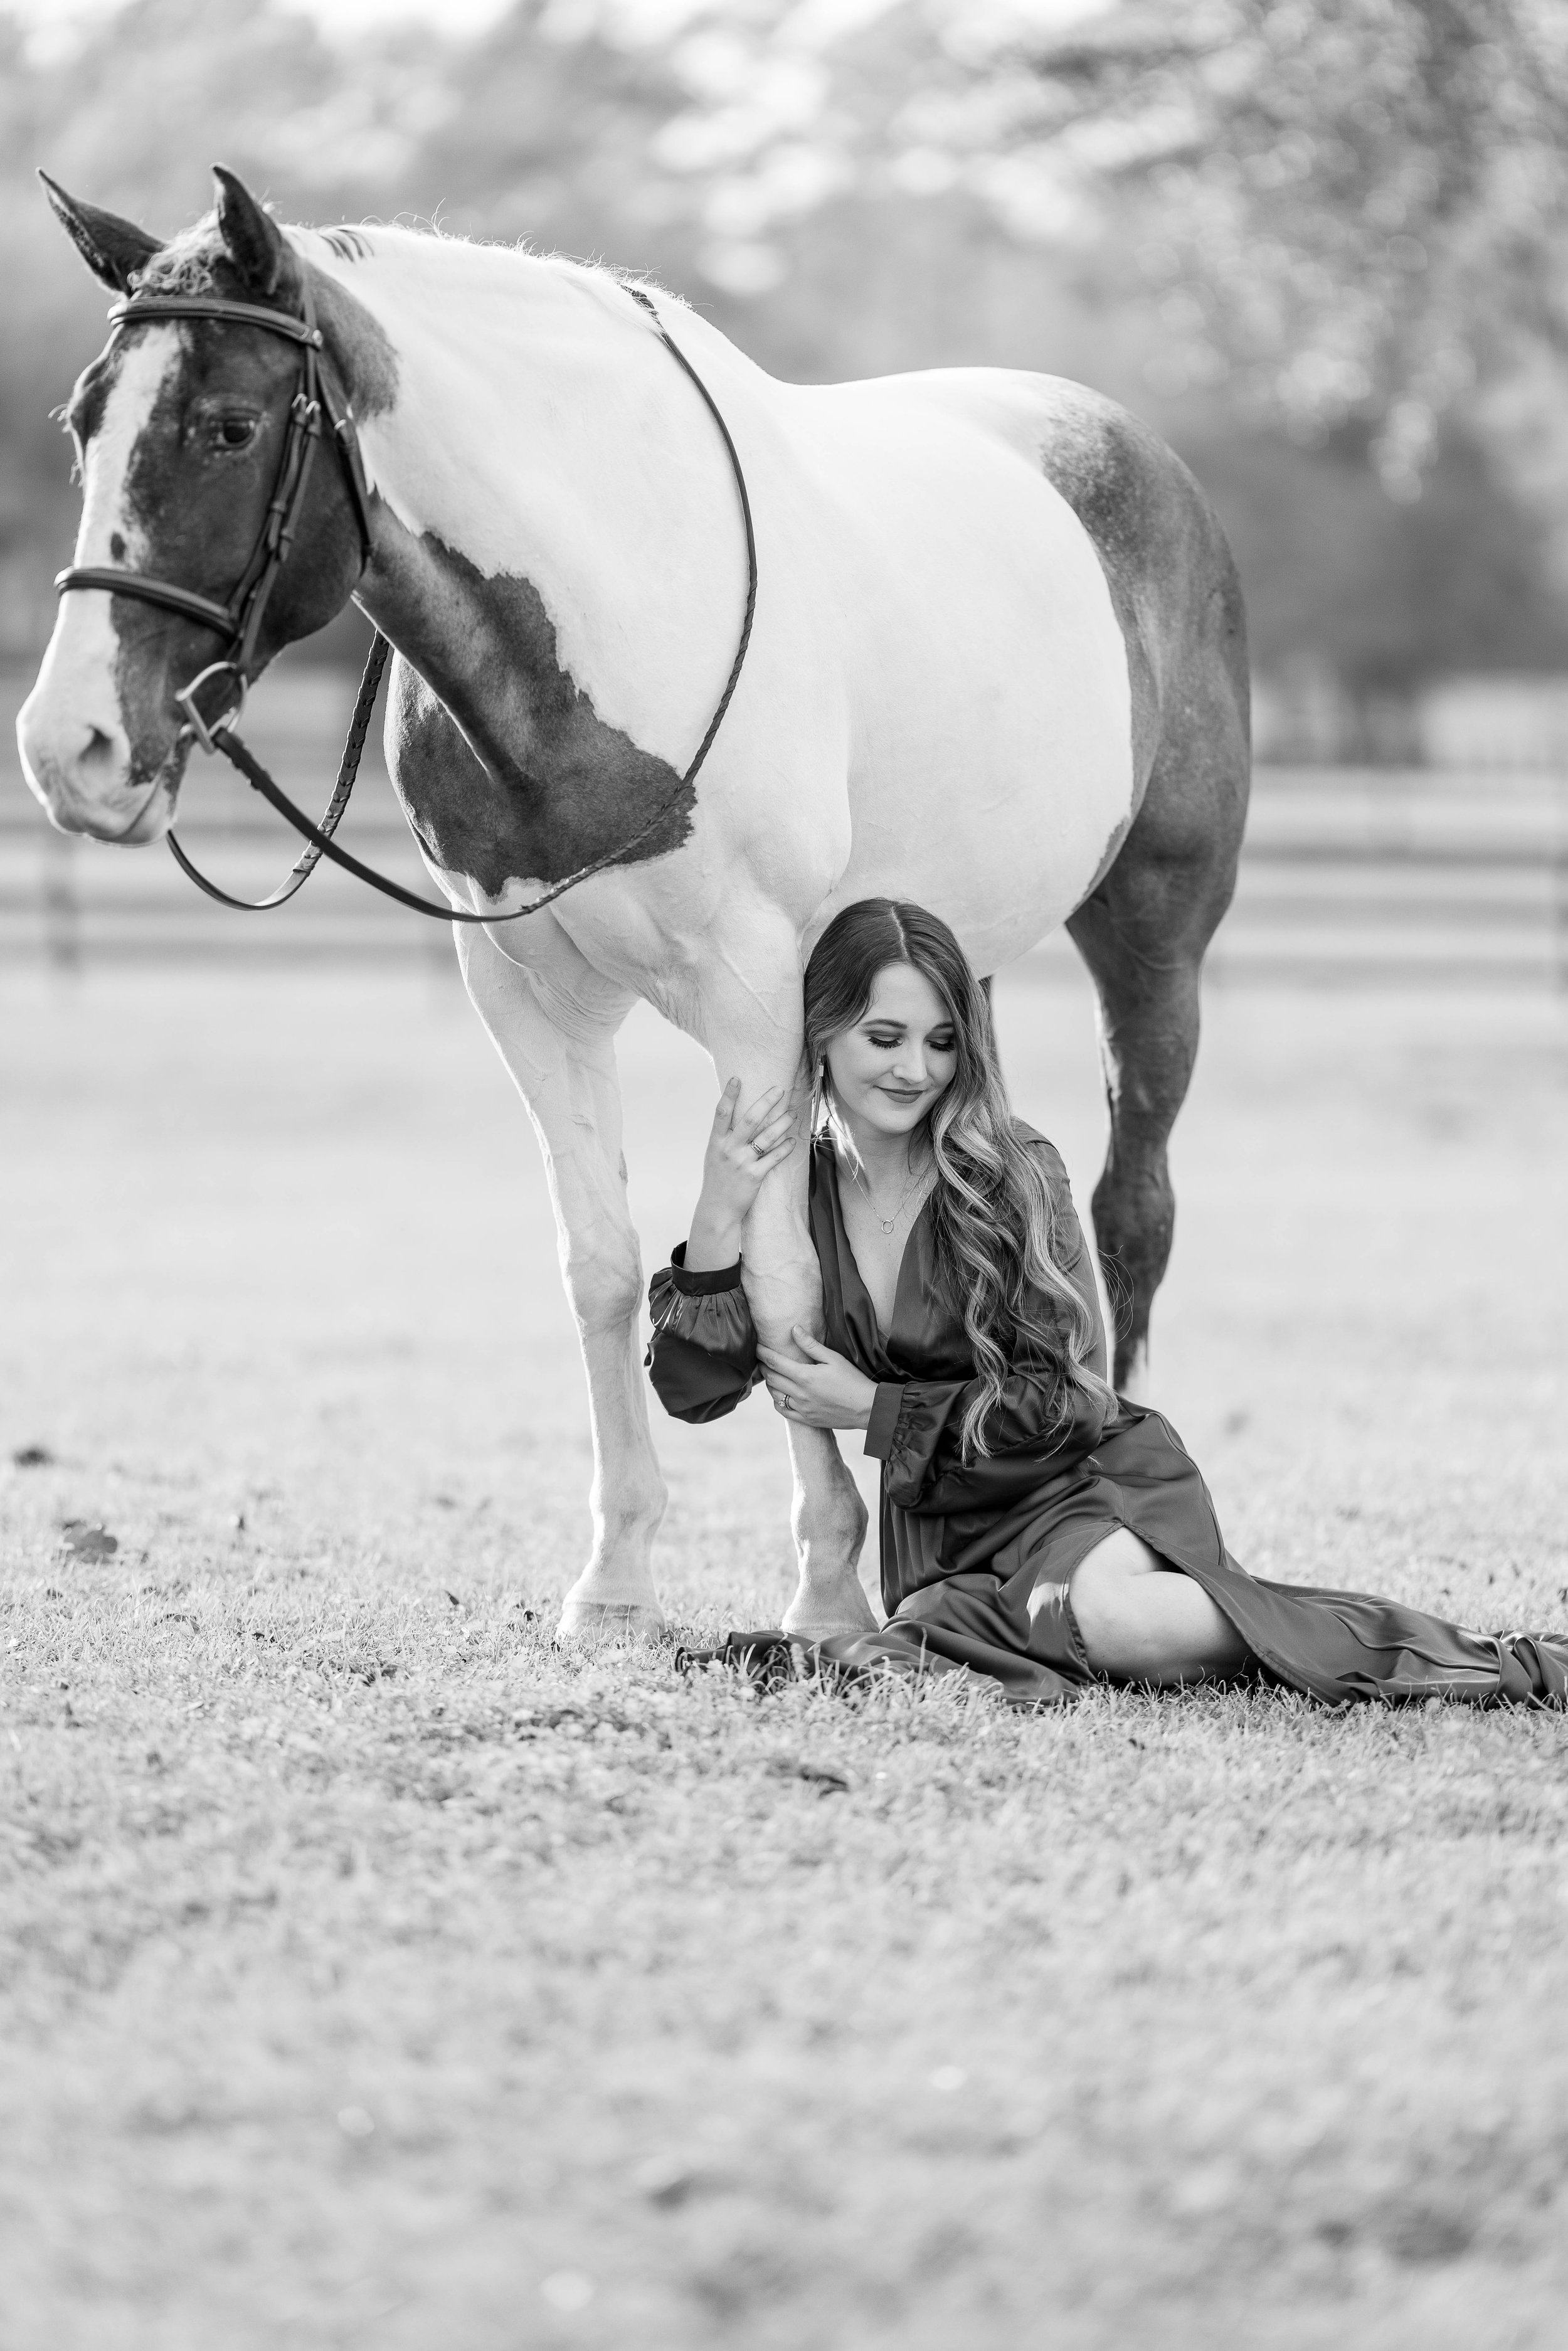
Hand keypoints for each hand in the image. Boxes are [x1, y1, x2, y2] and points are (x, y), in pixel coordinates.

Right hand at [685, 1078, 794, 1268]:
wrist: (717, 1209)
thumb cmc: (718, 1180)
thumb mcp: (714, 1155)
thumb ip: (725, 1137)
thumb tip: (736, 1117)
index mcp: (716, 1142)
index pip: (721, 1113)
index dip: (729, 1095)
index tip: (737, 1078)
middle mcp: (728, 1149)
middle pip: (749, 1119)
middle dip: (766, 1102)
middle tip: (780, 1090)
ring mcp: (742, 1162)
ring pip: (766, 1137)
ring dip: (782, 1123)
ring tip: (793, 1114)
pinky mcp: (755, 1175)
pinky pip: (774, 1157)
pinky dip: (784, 1148)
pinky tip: (792, 1140)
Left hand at [756, 1326, 877, 1430]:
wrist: (866, 1408)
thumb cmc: (853, 1380)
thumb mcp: (834, 1358)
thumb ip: (811, 1345)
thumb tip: (794, 1330)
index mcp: (806, 1376)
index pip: (775, 1362)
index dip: (763, 1353)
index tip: (757, 1347)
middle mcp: (800, 1394)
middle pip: (771, 1379)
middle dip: (764, 1367)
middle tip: (762, 1360)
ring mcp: (802, 1409)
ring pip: (775, 1395)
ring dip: (770, 1384)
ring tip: (771, 1375)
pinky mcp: (807, 1419)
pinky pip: (784, 1411)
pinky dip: (778, 1402)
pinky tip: (781, 1395)